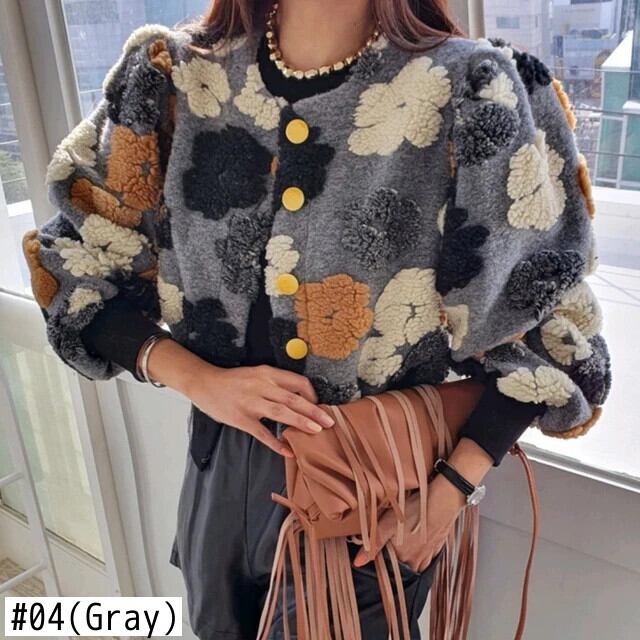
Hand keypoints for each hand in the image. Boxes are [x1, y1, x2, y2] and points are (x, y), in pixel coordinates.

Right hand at [144, 338, 333, 456]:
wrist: (205, 383)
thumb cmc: (234, 381)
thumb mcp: (257, 374)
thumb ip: (277, 384)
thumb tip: (301, 398)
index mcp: (267, 373)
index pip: (298, 382)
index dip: (312, 395)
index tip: (319, 405)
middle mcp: (261, 386)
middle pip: (293, 399)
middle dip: (314, 411)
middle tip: (329, 422)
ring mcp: (250, 403)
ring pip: (281, 413)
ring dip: (300, 422)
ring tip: (316, 431)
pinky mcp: (241, 418)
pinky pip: (261, 433)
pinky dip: (275, 443)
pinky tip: (287, 450)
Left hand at [353, 473, 466, 571]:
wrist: (443, 501)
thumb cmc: (414, 511)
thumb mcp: (388, 524)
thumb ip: (373, 544)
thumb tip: (357, 563)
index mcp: (402, 558)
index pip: (387, 567)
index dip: (380, 559)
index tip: (377, 549)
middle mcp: (416, 561)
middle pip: (401, 565)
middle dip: (394, 559)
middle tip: (389, 543)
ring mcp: (428, 555)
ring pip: (414, 562)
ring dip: (407, 556)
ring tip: (401, 542)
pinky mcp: (437, 546)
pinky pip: (426, 556)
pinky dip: (420, 551)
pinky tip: (416, 541)